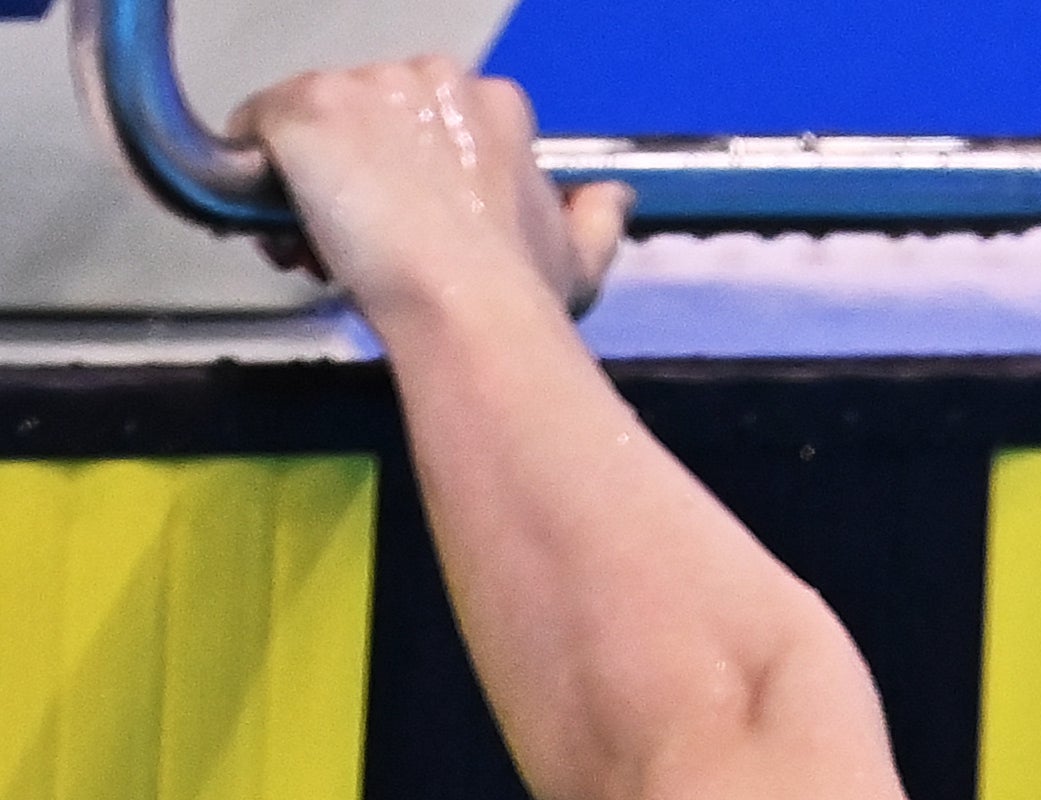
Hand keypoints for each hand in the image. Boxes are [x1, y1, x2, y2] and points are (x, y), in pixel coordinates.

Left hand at [239, 60, 628, 328]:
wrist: (471, 311)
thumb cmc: (523, 295)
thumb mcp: (581, 257)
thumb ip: (595, 218)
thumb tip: (615, 197)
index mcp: (491, 103)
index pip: (423, 114)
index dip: (406, 169)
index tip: (408, 223)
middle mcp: (426, 77)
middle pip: (362, 111)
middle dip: (356, 170)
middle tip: (361, 245)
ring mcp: (361, 88)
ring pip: (309, 123)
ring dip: (307, 182)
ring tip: (321, 253)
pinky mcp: (307, 112)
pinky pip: (254, 131)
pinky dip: (255, 179)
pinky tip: (279, 232)